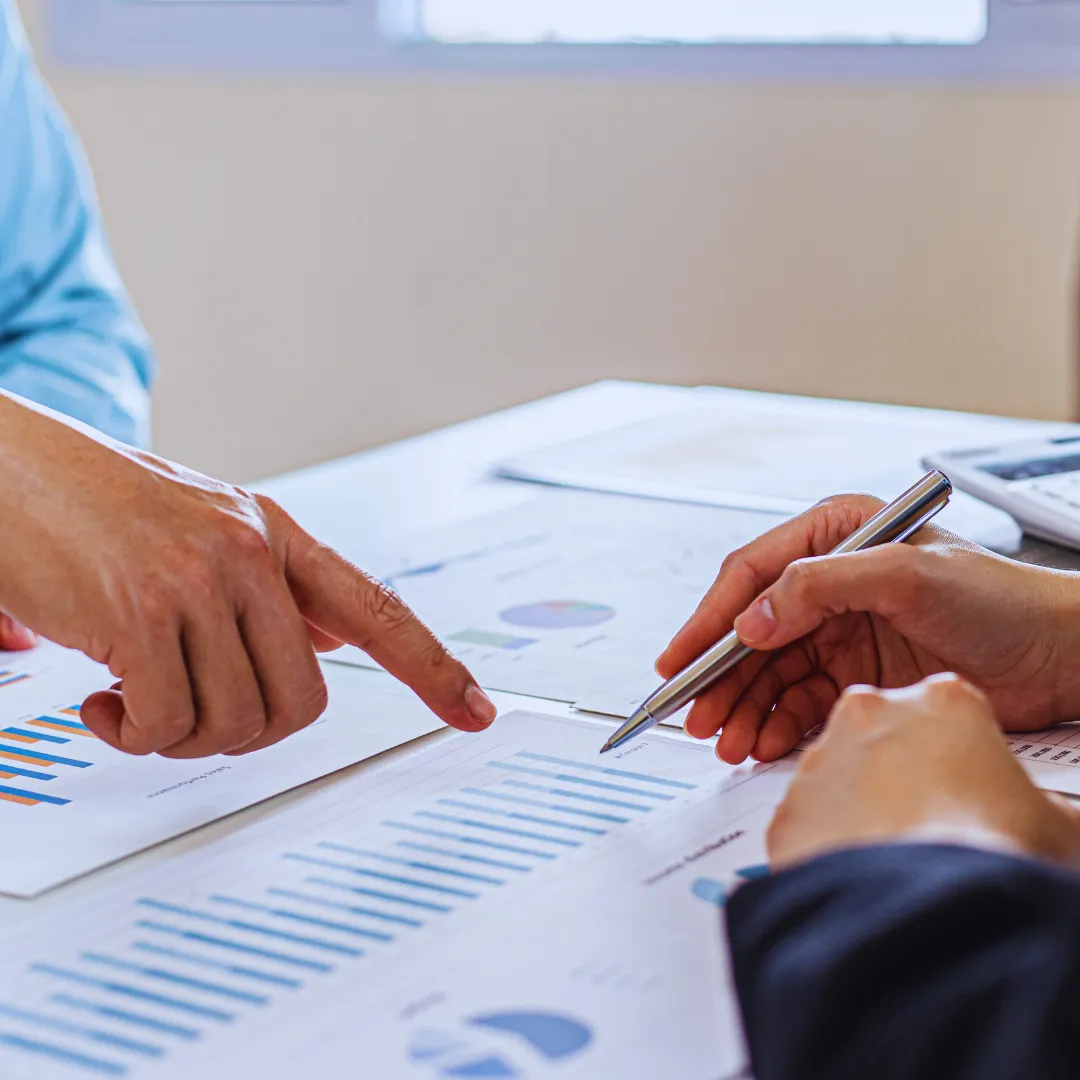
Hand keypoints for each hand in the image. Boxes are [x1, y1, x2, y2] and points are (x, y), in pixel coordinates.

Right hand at [0, 393, 496, 757]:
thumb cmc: (93, 509)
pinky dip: (133, 734)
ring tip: (133, 700)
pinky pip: (167, 725)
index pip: (377, 609)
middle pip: (304, 703)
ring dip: (181, 736)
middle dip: (248, 733)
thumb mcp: (200, 534)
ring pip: (237, 723)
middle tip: (187, 715)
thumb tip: (328, 648)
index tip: (477, 713)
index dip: (433, 667)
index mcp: (273, 534)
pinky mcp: (139, 614)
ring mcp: (198, 580)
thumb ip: (267, 590)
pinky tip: (100, 703)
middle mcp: (249, 552)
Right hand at [658, 494, 1079, 763]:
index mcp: (835, 536)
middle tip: (697, 716)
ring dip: (744, 707)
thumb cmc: (1000, 600)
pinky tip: (764, 742)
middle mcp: (830, 582)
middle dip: (721, 677)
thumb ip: (820, 586)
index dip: (709, 620)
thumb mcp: (907, 575)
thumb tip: (753, 619)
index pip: (752, 576)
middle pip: (752, 631)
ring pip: (770, 672)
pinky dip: (777, 724)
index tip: (680, 661)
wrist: (1059, 657)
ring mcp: (841, 630)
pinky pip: (799, 701)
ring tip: (727, 740)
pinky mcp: (856, 673)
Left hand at [767, 674, 1079, 869]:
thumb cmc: (995, 856)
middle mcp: (869, 714)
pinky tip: (858, 878)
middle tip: (929, 823)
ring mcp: (820, 760)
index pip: (946, 712)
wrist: (931, 915)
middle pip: (881, 736)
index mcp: (943, 700)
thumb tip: (1053, 819)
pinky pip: (806, 826)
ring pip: (837, 779)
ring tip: (895, 858)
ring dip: (859, 809)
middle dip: (898, 773)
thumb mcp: (1058, 823)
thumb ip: (1046, 804)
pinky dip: (826, 849)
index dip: (959, 754)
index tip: (967, 784)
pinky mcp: (786, 810)